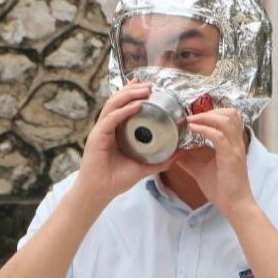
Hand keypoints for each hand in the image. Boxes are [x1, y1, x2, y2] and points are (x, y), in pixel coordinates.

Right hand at [75, 79, 175, 201]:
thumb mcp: (144, 167)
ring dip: (129, 95)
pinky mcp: (96, 137)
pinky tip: (136, 106)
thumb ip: (161, 160)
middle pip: (118, 101)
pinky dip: (123, 111)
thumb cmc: (117, 180)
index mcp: (115, 131)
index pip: (123, 106)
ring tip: (145, 90)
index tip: (148, 87)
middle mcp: (107, 127)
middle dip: (134, 89)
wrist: (100, 193)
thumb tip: (180, 152)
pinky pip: (110, 119)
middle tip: (150, 84)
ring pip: (113, 105)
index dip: (133, 94)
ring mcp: (100, 131)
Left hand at [176, 108, 255, 219]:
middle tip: (193, 117)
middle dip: (210, 111)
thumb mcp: (202, 171)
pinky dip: (205, 129)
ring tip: (192, 121)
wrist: (235, 205)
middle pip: (230, 113)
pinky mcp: (230, 157)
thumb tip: (176, 154)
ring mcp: (234, 149)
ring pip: (226, 120)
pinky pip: (219, 136)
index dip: (212, 112)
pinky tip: (193, 130)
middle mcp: (236, 143)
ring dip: (207, 117)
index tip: (195, 117)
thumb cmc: (223, 190)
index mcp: (232, 144)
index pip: (229, 118)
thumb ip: (190, 161)